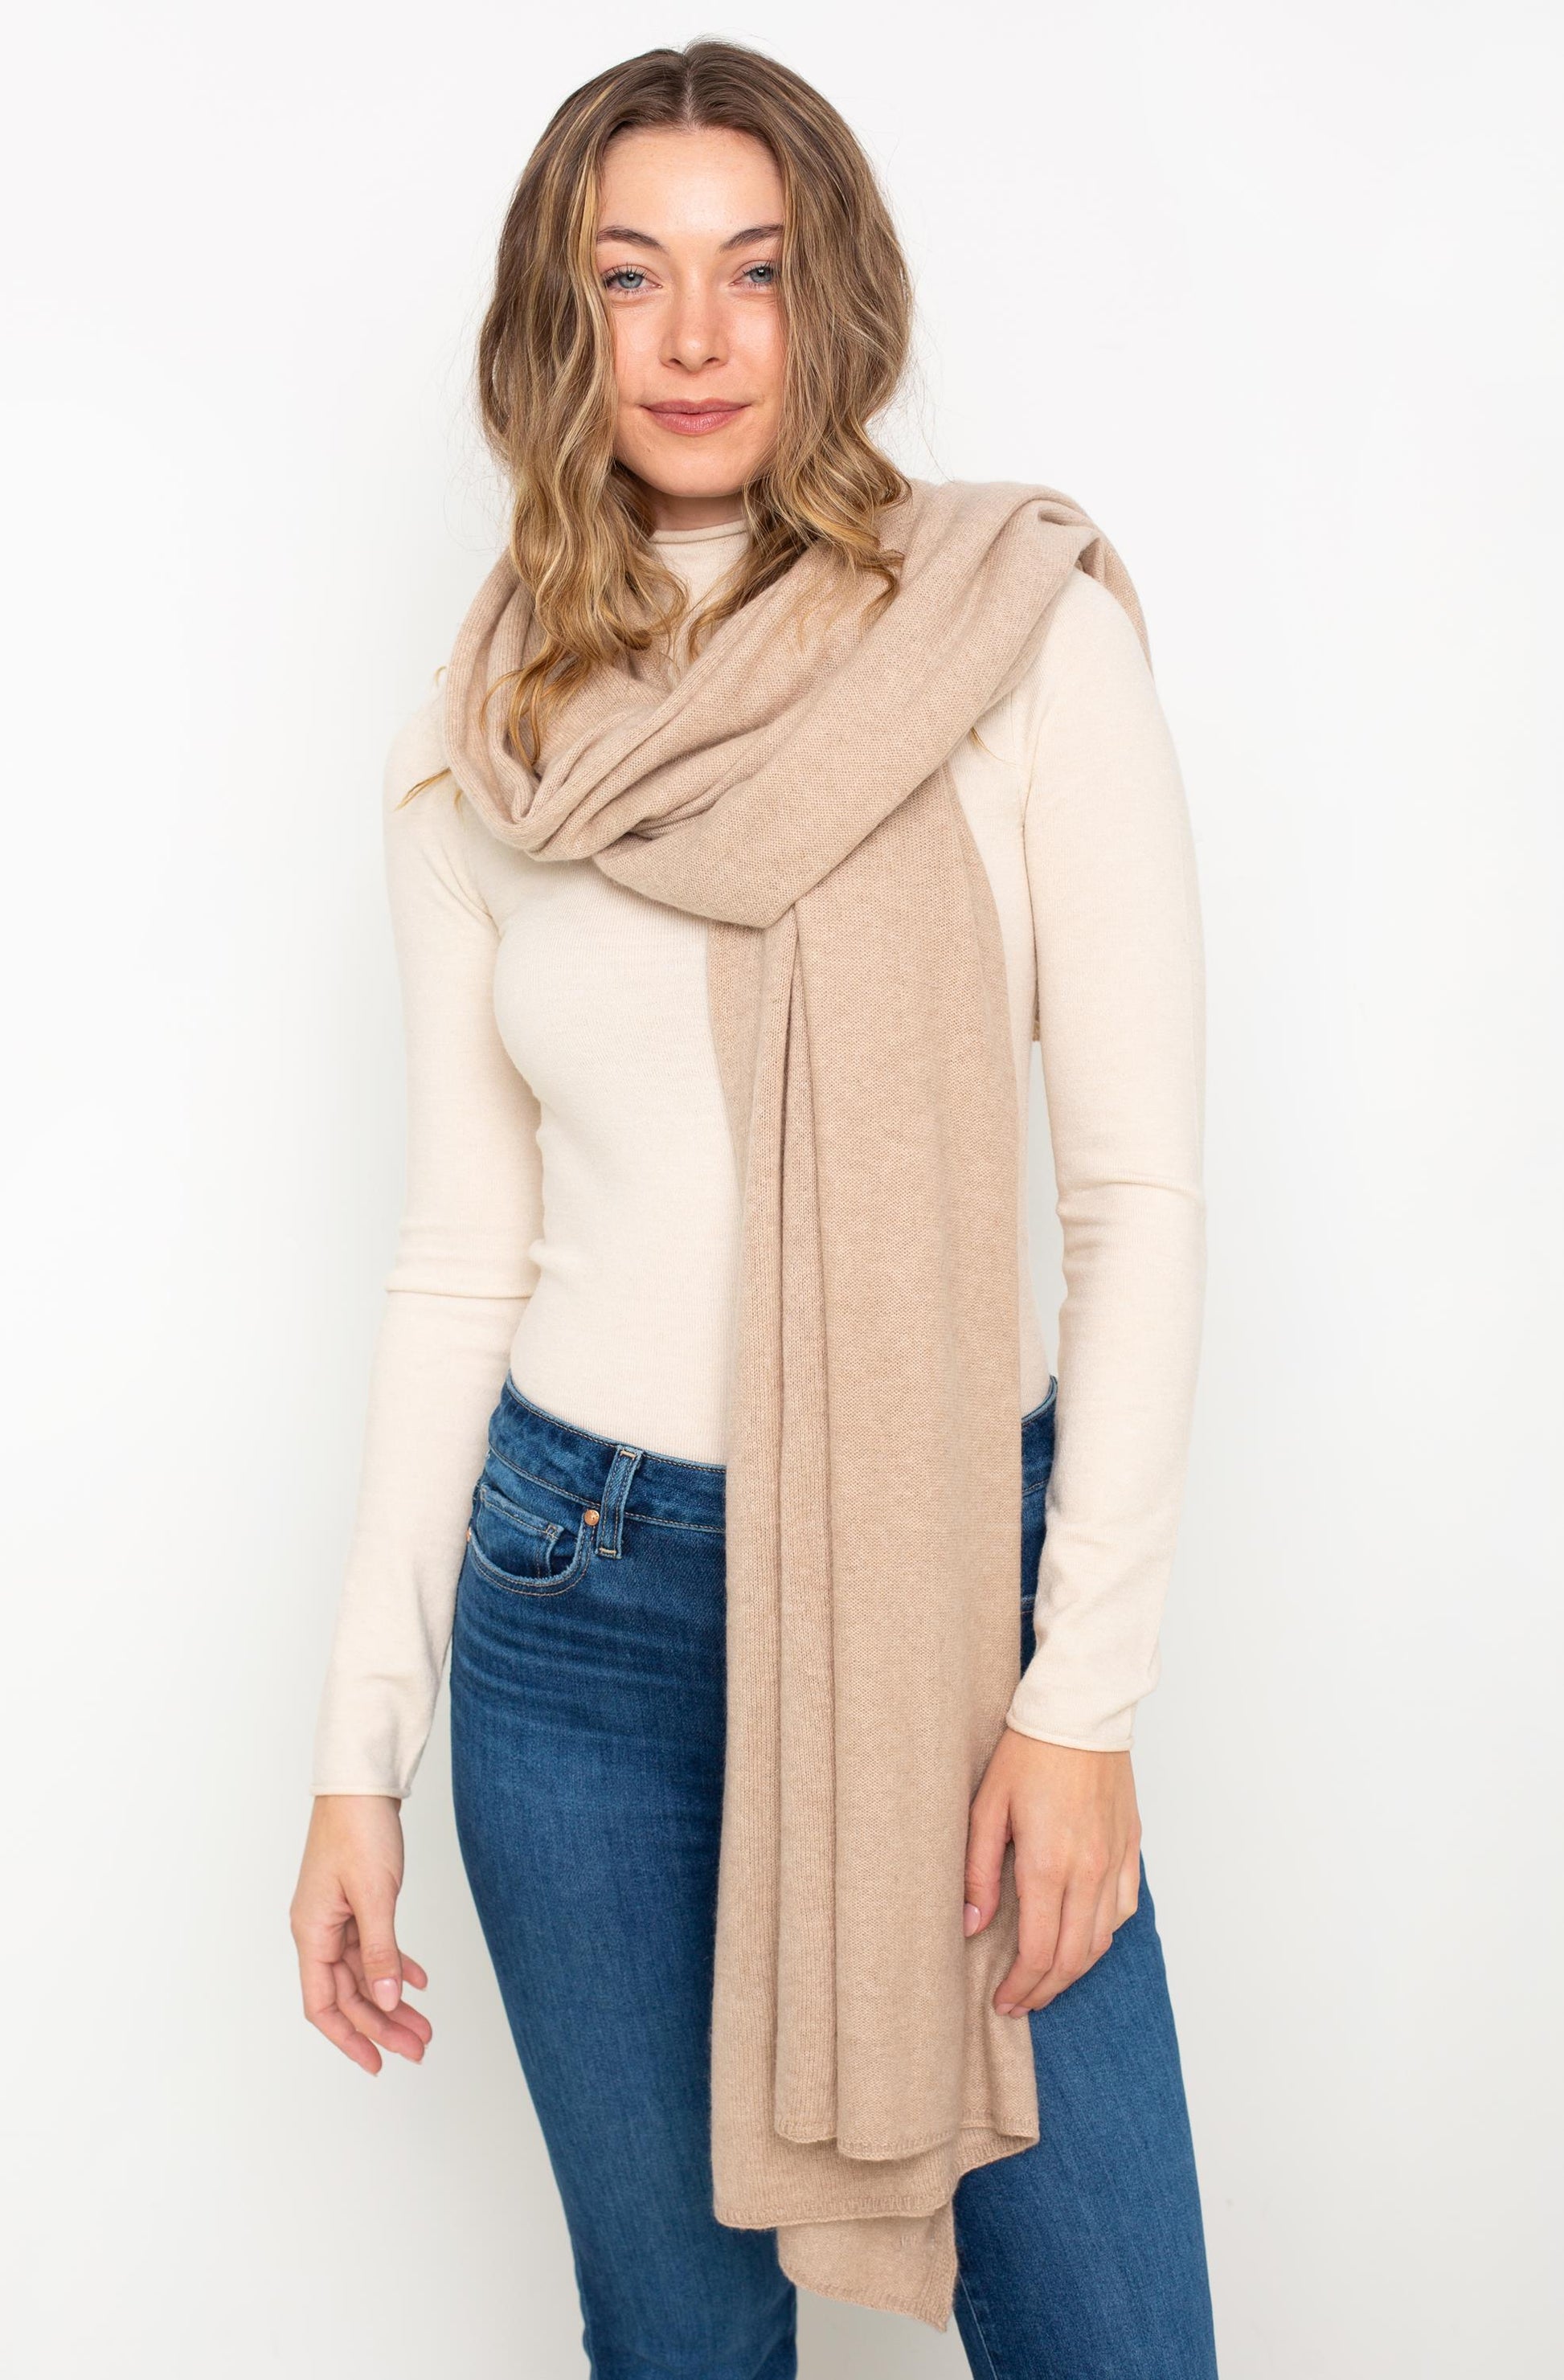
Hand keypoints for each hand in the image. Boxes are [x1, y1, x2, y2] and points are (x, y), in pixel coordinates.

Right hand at [290, 1794, 431, 2072]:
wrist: (362, 1783)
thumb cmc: (359, 1830)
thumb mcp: (375, 1895)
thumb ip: (381, 1951)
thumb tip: (386, 2000)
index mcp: (312, 1932)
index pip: (322, 2005)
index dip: (348, 2038)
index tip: (377, 2063)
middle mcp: (319, 1930)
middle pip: (348, 1994)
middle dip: (383, 2025)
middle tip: (420, 2047)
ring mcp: (337, 1917)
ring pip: (365, 1974)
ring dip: (393, 1999)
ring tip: (425, 2025)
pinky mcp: (356, 1903)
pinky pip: (374, 1947)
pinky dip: (396, 1965)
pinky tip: (421, 1981)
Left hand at [964, 1729, 1140, 2014]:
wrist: (1080, 1711)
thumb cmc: (1027, 1753)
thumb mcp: (986, 1807)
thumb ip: (978, 1871)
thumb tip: (972, 1926)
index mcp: (1049, 1864)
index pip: (1038, 1952)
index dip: (1020, 1986)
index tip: (1003, 2001)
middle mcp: (1089, 1871)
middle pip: (1072, 1958)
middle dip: (1045, 1990)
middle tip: (1021, 2003)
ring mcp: (1115, 1861)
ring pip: (1102, 1941)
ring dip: (1074, 1970)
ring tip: (1046, 1980)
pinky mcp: (1131, 1847)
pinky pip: (1124, 1909)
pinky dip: (1103, 1936)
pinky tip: (1082, 1938)